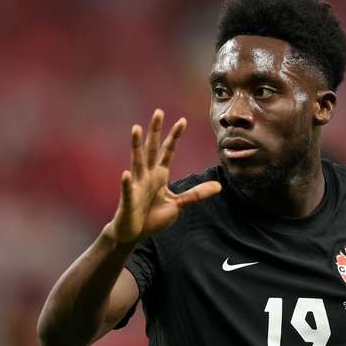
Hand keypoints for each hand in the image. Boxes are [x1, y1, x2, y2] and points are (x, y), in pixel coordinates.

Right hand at [105, 109, 221, 244]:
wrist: (132, 233)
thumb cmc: (152, 217)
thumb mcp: (178, 205)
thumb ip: (196, 194)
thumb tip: (219, 186)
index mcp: (159, 175)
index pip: (168, 152)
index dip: (175, 137)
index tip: (183, 120)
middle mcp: (147, 176)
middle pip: (152, 149)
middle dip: (155, 131)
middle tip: (159, 111)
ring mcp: (136, 186)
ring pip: (137, 162)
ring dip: (136, 146)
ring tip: (136, 128)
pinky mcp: (129, 201)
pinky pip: (128, 190)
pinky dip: (126, 183)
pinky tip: (125, 173)